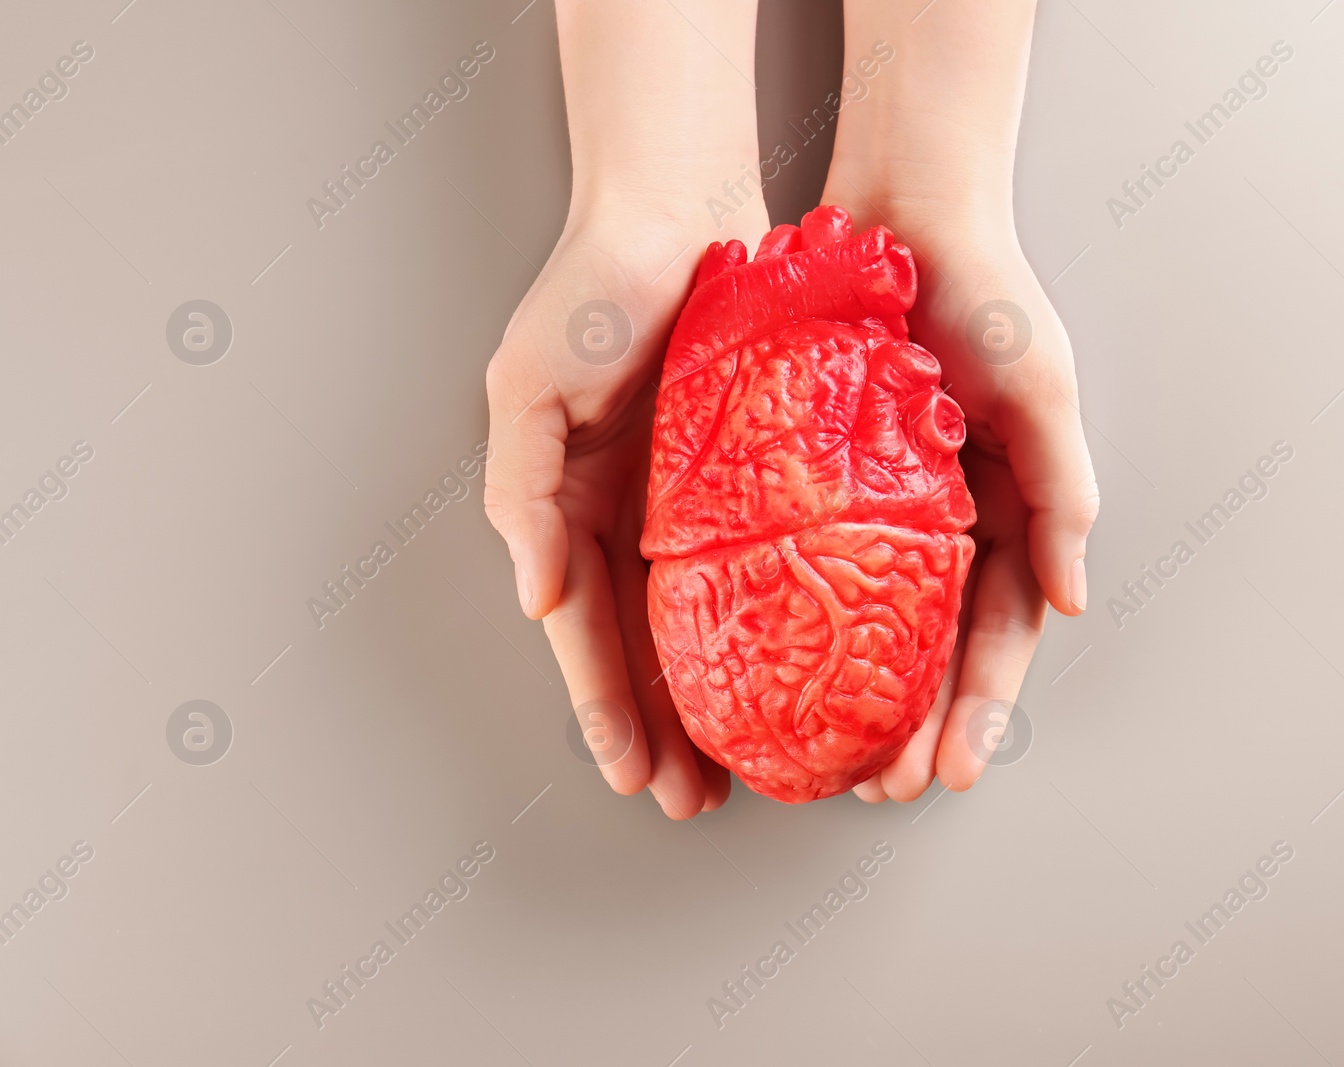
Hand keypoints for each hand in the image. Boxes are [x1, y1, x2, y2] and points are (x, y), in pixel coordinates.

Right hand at [484, 0, 764, 818]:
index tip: (635, 778)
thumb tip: (534, 596)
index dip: (609, 707)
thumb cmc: (594, 286)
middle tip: (701, 800)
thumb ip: (522, 490)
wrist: (678, 204)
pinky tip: (797, 661)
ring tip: (751, 759)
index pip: (587, 633)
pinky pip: (763, 560)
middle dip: (667, 727)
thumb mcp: (528, 387)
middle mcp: (630, 514)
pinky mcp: (751, 470)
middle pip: (648, 646)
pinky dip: (771, 617)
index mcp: (571, 506)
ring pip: (707, 620)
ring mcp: (692, 497)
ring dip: (720, 692)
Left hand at [823, 0, 1098, 801]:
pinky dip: (801, 619)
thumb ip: (1064, 494)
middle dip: (915, 728)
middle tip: (877, 789)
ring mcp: (884, 506)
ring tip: (827, 756)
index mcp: (1009, 514)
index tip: (952, 772)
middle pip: (933, 651)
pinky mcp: (824, 479)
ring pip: (870, 624)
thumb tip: (1074, 600)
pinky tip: (773, 665)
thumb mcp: (1043, 392)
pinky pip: (810, 562)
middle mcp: (947, 522)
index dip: (980, 709)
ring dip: (857, 695)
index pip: (998, 636)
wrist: (903, 212)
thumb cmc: (986, 293)